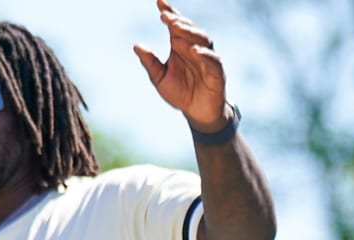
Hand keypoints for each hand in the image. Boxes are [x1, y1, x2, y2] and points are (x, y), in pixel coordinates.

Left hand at [133, 0, 228, 130]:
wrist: (197, 114)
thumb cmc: (180, 93)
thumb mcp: (160, 78)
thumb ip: (150, 62)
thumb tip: (137, 46)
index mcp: (180, 46)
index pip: (175, 25)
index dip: (169, 12)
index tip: (159, 1)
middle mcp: (194, 48)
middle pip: (189, 29)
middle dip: (178, 21)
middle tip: (165, 17)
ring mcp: (207, 59)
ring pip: (202, 39)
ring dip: (190, 32)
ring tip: (176, 28)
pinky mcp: (217, 73)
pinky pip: (213, 60)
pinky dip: (204, 54)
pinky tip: (194, 50)